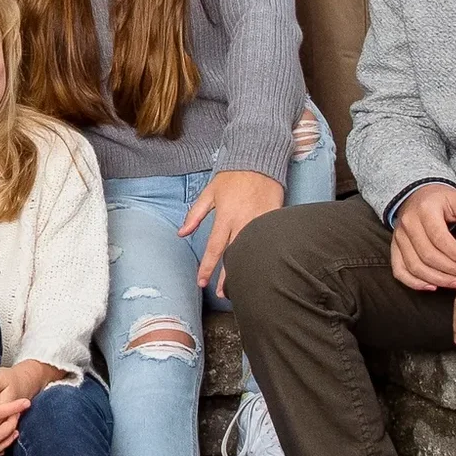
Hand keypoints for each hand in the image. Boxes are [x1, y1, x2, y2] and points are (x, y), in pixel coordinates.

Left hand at [177, 168, 283, 297]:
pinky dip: (263, 254)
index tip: (202, 282)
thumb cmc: (232, 178)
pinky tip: (261, 267)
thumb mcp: (209, 194)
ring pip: (251, 250)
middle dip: (226, 276)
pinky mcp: (274, 219)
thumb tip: (181, 233)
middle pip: (233, 255)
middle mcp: (243, 222)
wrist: (258, 161)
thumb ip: (194, 215)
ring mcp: (260, 222)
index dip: (207, 267)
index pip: (214, 248)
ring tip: (239, 286)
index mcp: (225, 217)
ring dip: (244, 268)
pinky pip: (268, 240)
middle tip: (220, 293)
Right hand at [389, 181, 455, 293]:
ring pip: (414, 266)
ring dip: (437, 279)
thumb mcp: (454, 197)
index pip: (440, 239)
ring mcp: (398, 238)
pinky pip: (399, 271)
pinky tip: (432, 287)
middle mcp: (407, 225)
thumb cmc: (439, 200)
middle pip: (427, 255)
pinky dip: (414, 283)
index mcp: (424, 211)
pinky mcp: (394, 249)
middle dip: (451, 270)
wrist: (416, 197)